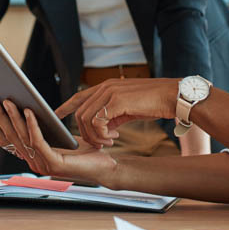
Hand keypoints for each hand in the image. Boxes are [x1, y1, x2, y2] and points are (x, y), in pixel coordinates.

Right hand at [0, 98, 116, 185]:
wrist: (105, 165)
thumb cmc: (84, 150)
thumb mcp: (59, 135)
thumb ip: (43, 127)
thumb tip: (26, 106)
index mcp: (32, 156)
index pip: (6, 140)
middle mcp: (33, 162)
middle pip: (10, 136)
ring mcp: (42, 164)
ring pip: (22, 137)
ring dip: (13, 117)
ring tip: (7, 100)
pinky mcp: (54, 163)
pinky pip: (38, 141)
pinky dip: (32, 125)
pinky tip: (29, 111)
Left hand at [55, 77, 178, 147]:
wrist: (173, 96)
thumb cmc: (154, 102)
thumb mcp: (129, 108)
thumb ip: (113, 114)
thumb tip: (104, 128)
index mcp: (107, 86)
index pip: (79, 96)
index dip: (65, 106)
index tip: (55, 115)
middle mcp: (105, 86)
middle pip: (80, 112)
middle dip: (85, 132)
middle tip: (101, 143)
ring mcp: (110, 92)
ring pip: (86, 118)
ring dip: (94, 136)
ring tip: (109, 141)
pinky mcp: (116, 100)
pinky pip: (97, 122)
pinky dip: (102, 134)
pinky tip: (115, 137)